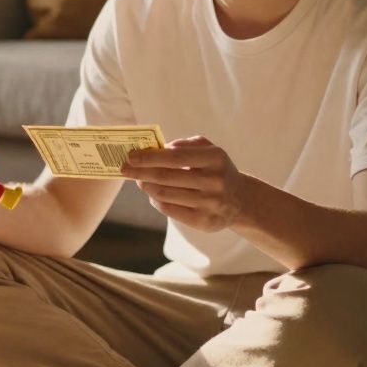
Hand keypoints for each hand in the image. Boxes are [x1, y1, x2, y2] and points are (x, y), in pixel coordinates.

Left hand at [120, 135, 246, 231]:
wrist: (240, 200)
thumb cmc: (216, 170)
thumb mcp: (209, 150)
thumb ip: (185, 145)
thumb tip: (157, 149)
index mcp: (215, 158)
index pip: (175, 157)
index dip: (150, 157)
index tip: (131, 156)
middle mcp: (215, 181)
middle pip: (166, 177)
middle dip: (141, 173)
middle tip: (125, 169)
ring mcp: (210, 204)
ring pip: (165, 194)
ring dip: (146, 187)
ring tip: (139, 181)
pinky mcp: (204, 222)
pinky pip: (170, 210)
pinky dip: (156, 201)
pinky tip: (153, 194)